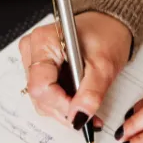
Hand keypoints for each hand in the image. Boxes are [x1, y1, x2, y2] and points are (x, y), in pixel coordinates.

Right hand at [19, 11, 131, 129]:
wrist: (109, 26)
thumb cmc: (105, 36)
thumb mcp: (104, 66)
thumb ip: (91, 93)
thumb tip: (79, 116)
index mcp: (43, 42)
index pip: (40, 85)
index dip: (60, 103)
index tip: (79, 111)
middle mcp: (32, 49)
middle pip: (39, 95)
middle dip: (64, 108)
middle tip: (87, 112)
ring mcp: (33, 60)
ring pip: (41, 99)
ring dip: (63, 108)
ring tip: (85, 106)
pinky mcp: (39, 69)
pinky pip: (45, 95)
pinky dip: (62, 103)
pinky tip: (77, 101)